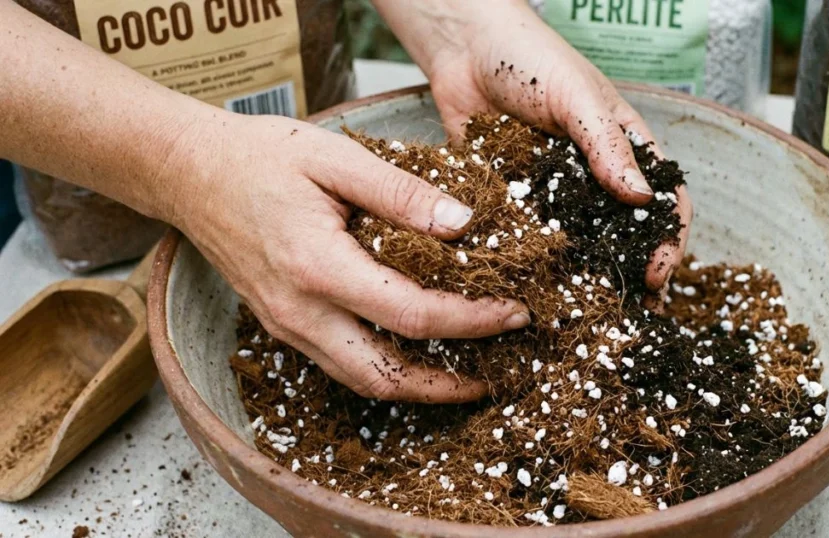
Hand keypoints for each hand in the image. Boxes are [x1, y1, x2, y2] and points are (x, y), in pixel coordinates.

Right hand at [167, 112, 530, 402]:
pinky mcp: (283, 325)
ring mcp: (287, 326)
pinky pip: (340, 365)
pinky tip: (415, 353)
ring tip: (465, 374)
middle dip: (449, 384)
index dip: (472, 320)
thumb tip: (463, 223)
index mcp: (318, 267)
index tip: (512, 311)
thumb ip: (402, 192)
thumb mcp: (336, 158)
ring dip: (418, 387)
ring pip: (362, 381)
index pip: (413, 315)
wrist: (188, 172)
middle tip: (497, 370)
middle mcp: (300, 312)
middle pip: (387, 377)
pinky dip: (386, 371)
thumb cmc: (260, 157)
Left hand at [379, 0, 692, 292]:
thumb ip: (608, 145)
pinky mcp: (515, 202)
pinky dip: (537, 266)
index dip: (668, 241)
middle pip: (625, 234)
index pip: (664, 202)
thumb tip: (642, 198)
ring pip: (579, 246)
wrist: (463, 51)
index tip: (657, 275)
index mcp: (624, 149)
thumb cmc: (529, 59)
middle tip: (631, 315)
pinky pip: (530, 239)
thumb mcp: (577, 97)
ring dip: (586, 280)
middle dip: (632, 274)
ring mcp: (554, 193)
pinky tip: (536, 293)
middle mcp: (594, 178)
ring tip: (588, 316)